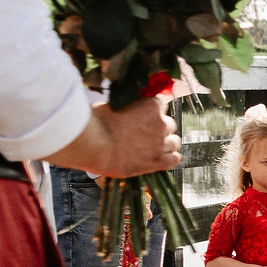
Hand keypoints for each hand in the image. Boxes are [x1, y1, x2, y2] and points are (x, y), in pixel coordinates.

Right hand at [44, 96, 179, 178]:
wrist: (93, 146)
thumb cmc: (95, 123)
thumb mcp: (111, 105)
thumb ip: (127, 106)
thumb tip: (127, 108)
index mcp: (152, 106)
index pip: (161, 105)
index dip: (150, 111)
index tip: (142, 115)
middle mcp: (162, 123)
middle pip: (169, 124)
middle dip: (158, 127)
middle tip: (143, 133)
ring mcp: (161, 143)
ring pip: (174, 142)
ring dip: (165, 143)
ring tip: (150, 146)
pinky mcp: (157, 161)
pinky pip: (174, 159)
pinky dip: (170, 158)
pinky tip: (161, 158)